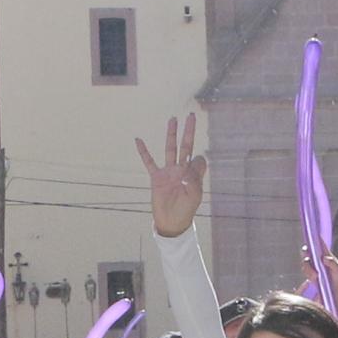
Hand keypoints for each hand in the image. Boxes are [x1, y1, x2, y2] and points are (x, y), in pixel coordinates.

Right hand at [138, 115, 205, 239]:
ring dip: (171, 134)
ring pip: (170, 149)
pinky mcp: (156, 177)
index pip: (198, 159)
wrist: (172, 222)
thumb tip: (191, 162)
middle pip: (185, 146)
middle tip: (191, 116)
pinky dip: (144, 152)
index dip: (198, 161)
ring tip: (172, 119)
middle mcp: (181, 169)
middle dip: (188, 131)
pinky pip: (149, 162)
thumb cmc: (186, 210)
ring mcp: (168, 172)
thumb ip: (193, 178)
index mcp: (192, 174)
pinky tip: (138, 140)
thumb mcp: (194, 195)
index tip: (195, 168)